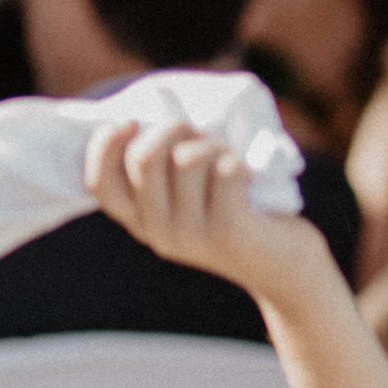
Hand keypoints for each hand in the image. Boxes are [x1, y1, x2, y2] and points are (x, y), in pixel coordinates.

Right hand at [86, 120, 330, 304]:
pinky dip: (239, 162)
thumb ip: (165, 173)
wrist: (286, 270)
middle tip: (202, 137)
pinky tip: (249, 180)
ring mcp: (191, 234)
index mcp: (143, 223)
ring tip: (229, 161)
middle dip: (173, 129)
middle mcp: (159, 232)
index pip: (101, 183)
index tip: (132, 121)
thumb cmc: (237, 216)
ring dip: (213, 145)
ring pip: (187, 158)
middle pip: (144, 159)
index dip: (106, 144)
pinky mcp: (227, 230)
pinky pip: (225, 169)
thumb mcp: (190, 201)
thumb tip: (150, 117)